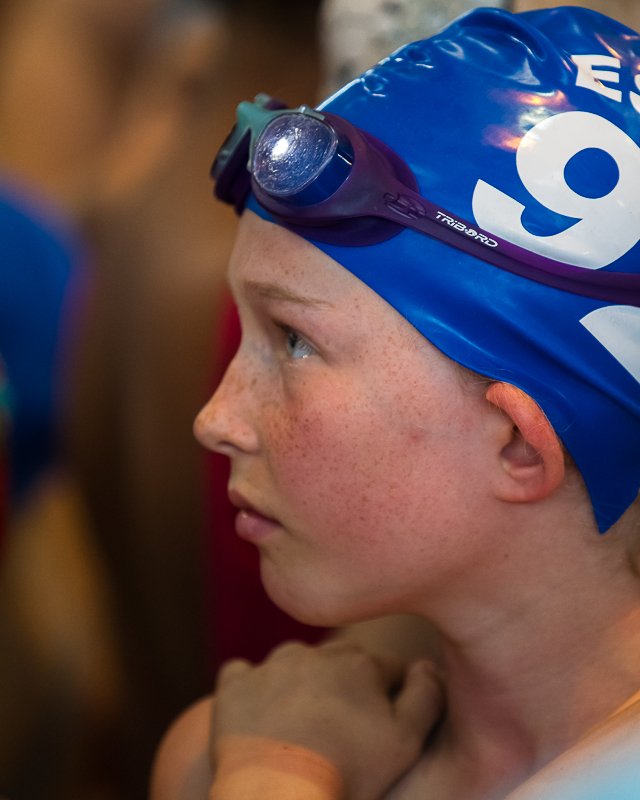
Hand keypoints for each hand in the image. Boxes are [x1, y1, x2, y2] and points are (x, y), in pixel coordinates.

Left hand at [211, 640, 443, 799]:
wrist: (276, 793)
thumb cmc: (348, 770)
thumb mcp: (406, 741)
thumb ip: (427, 696)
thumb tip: (428, 665)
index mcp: (361, 663)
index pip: (389, 667)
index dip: (393, 692)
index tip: (385, 721)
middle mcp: (316, 653)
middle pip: (342, 661)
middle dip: (348, 684)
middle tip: (345, 726)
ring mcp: (271, 665)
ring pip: (294, 662)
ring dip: (302, 682)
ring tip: (302, 723)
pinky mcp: (235, 685)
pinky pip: (244, 674)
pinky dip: (252, 689)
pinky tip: (259, 715)